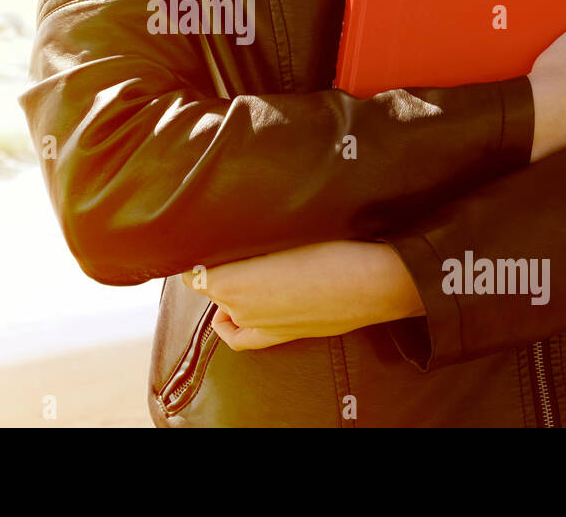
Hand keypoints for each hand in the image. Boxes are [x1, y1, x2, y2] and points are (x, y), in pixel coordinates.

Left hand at [193, 241, 423, 350]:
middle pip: (205, 284)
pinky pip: (239, 335)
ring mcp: (257, 324)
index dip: (194, 250)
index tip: (201, 235)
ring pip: (223, 305)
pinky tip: (231, 312)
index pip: (191, 268)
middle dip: (211, 265)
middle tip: (228, 241)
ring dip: (224, 288)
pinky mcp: (278, 335)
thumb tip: (229, 228)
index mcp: (230, 279)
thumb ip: (249, 234)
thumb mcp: (286, 230)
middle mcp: (237, 306)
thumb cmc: (334, 247)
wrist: (374, 281)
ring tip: (240, 265)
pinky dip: (230, 324)